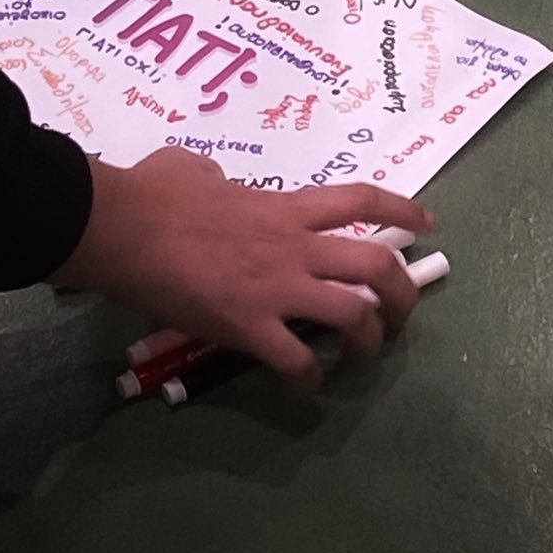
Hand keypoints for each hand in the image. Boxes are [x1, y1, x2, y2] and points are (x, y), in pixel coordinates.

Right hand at [51, 146, 435, 387]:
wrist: (126, 228)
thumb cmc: (155, 192)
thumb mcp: (193, 166)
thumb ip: (215, 175)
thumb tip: (211, 180)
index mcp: (284, 207)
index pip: (360, 200)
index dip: (401, 209)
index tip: (427, 224)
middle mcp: (295, 246)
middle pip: (378, 265)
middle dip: (403, 293)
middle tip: (401, 312)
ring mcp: (277, 289)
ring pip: (354, 316)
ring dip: (368, 341)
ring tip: (360, 354)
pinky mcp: (250, 328)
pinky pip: (297, 363)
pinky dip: (309, 380)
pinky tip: (305, 385)